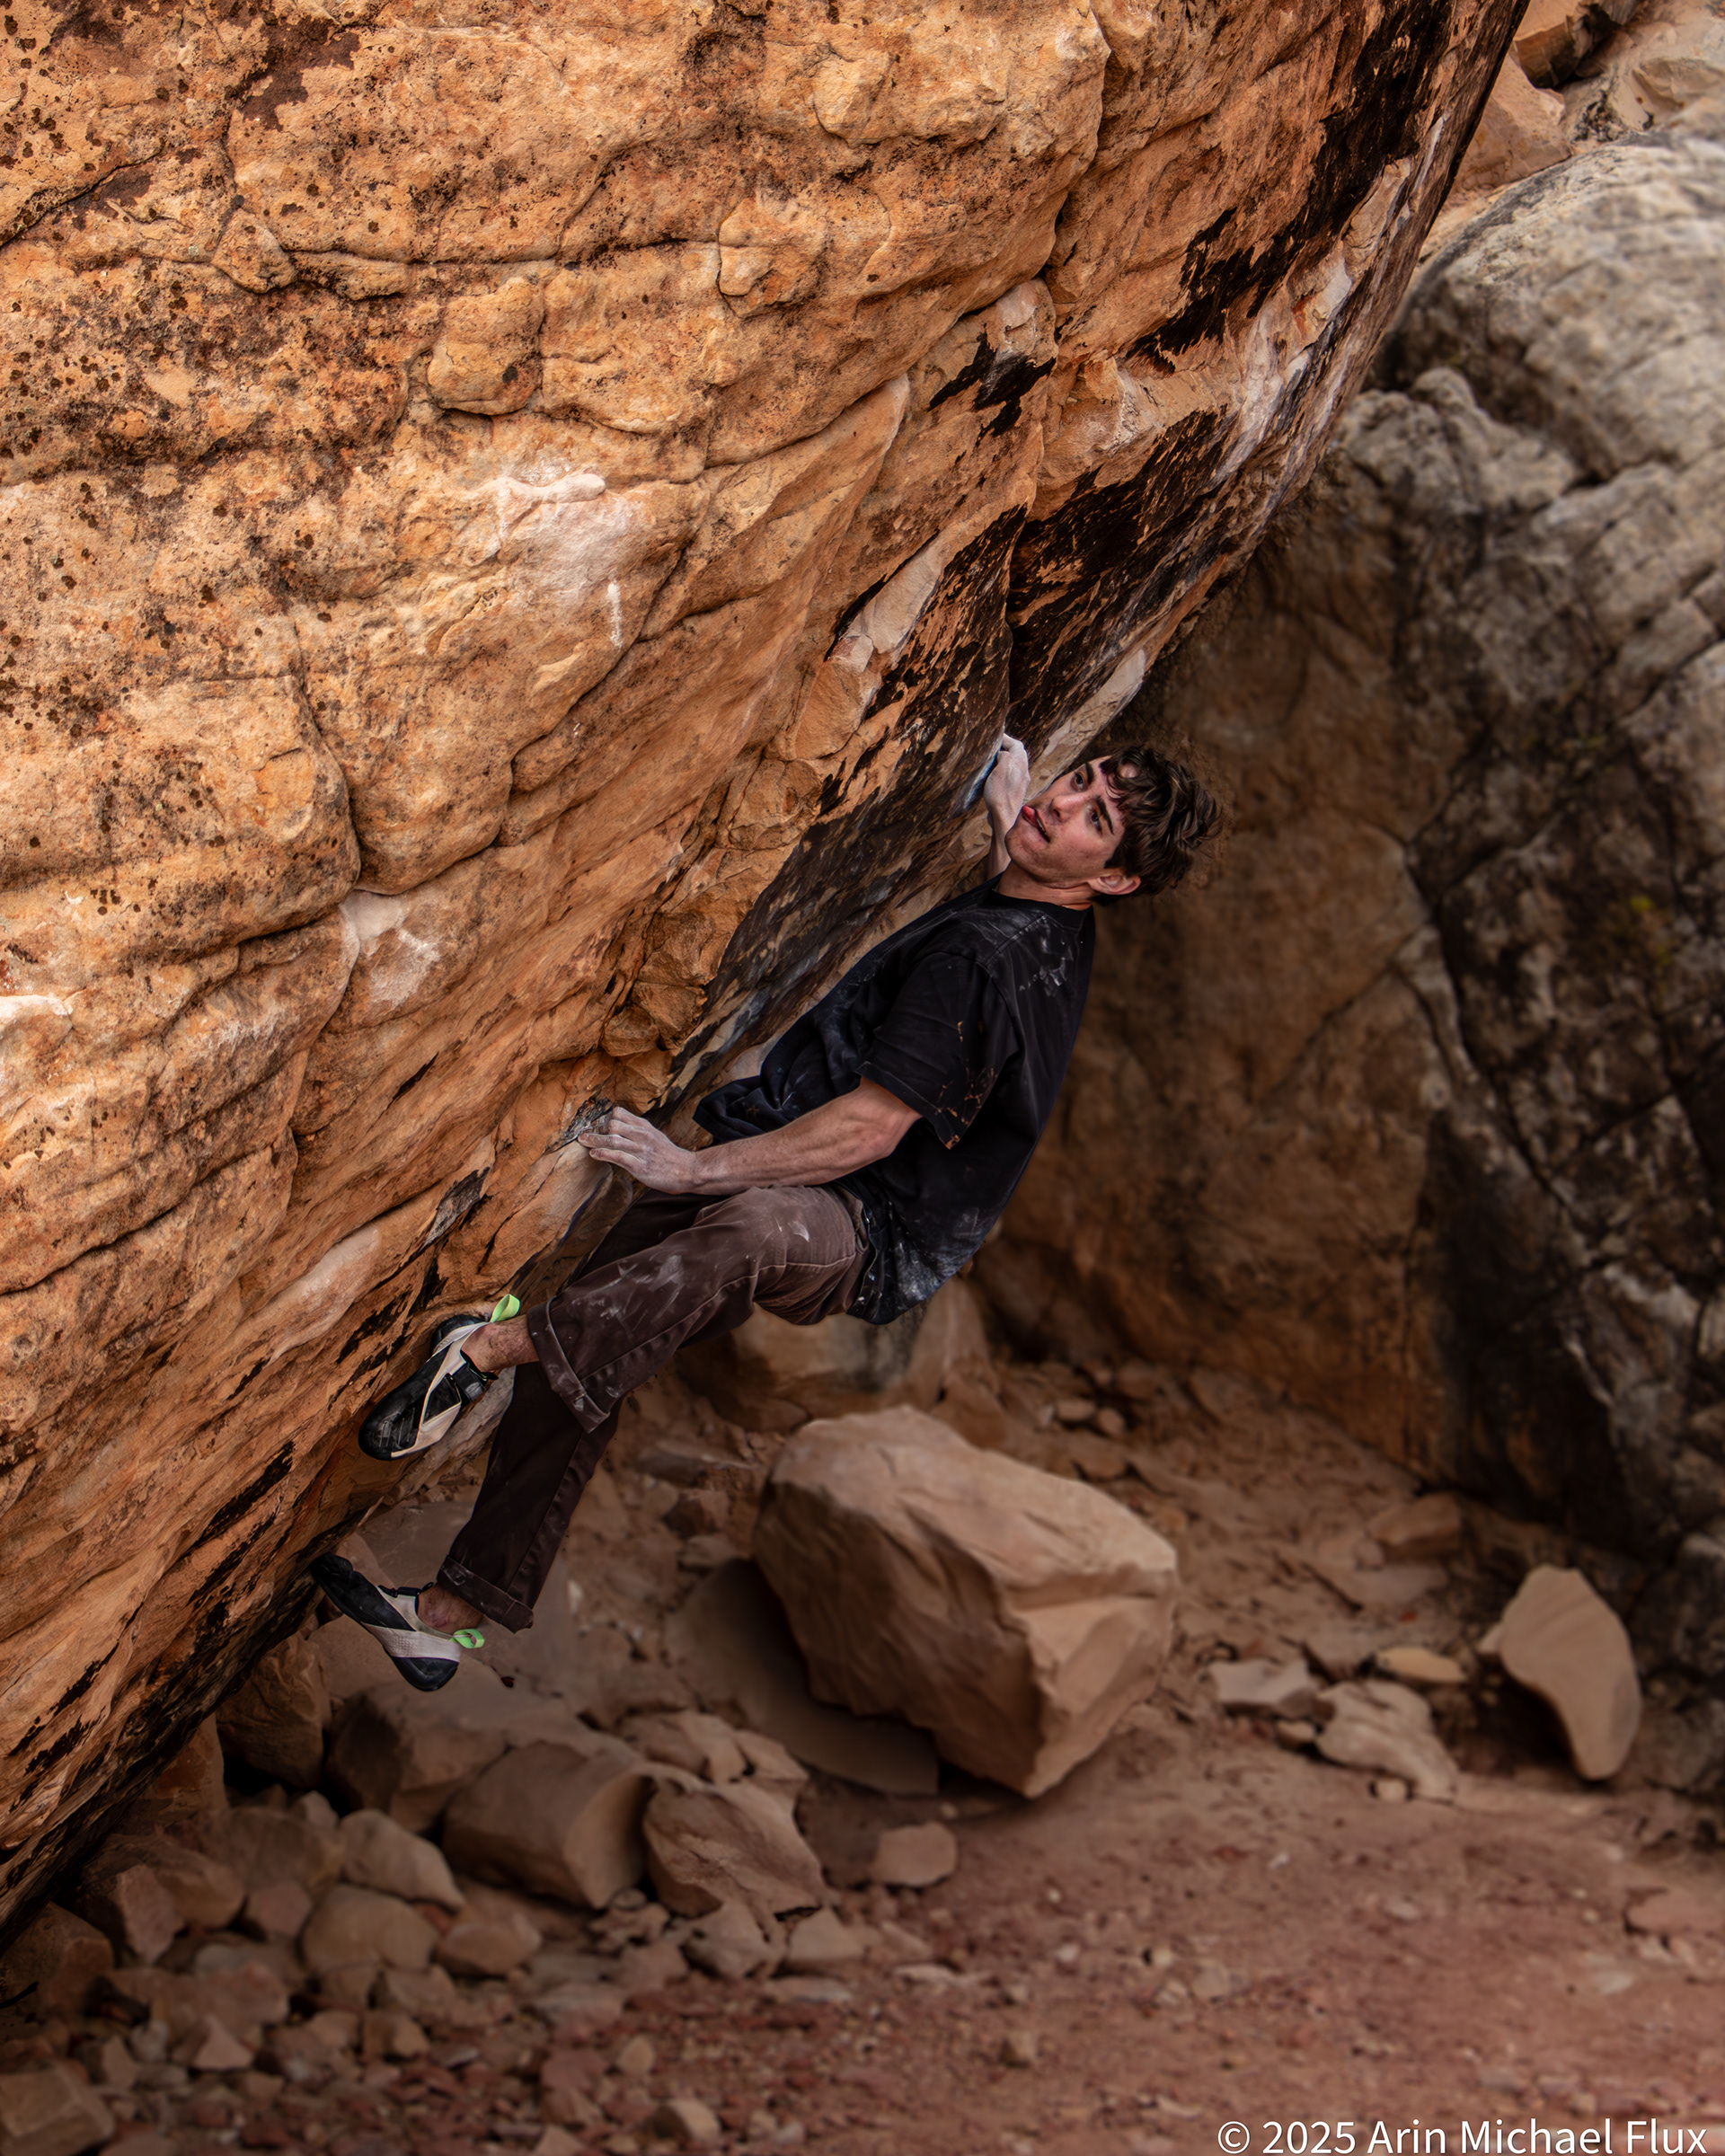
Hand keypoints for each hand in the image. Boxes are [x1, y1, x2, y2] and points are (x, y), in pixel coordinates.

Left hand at [576, 1106, 702, 1192]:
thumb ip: (638, 1130)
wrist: (688, 1170)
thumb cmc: (669, 1156)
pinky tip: (594, 1154)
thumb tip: (619, 1125)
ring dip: (594, 1139)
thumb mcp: (655, 1136)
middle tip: (584, 1133)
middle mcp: (642, 1135)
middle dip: (595, 1128)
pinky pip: (618, 1157)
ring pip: (612, 1139)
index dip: (604, 1118)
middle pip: (612, 1124)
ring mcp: (641, 1150)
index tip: (595, 1124)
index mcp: (645, 1127)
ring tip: (583, 1140)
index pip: (619, 1113)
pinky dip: (603, 1154)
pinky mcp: (640, 1166)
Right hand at [982, 732, 1028, 832]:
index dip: (1005, 738)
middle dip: (1005, 747)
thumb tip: (1003, 753)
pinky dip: (1001, 770)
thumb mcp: (1002, 768)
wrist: (1004, 819)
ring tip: (991, 758)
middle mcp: (1023, 772)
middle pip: (1016, 753)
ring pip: (1012, 764)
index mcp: (1020, 764)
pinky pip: (1008, 775)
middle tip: (992, 745)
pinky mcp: (1013, 792)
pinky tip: (992, 775)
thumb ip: (1004, 756)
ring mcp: (1019, 782)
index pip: (1016, 745)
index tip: (994, 736)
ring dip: (1003, 759)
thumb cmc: (1001, 795)